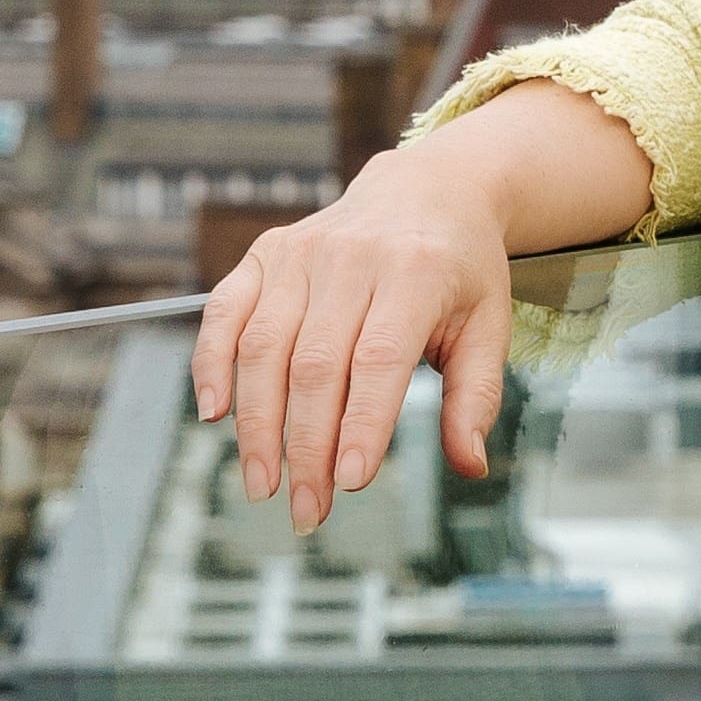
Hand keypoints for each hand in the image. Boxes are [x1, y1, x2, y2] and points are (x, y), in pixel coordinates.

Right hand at [190, 150, 518, 533]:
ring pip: (265, 347)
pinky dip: (211, 362)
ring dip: (257, 424)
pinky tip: (214, 413)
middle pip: (315, 364)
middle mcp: (352, 258)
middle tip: (306, 511)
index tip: (349, 482)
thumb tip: (469, 464)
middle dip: (305, 447)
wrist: (427, 189)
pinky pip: (226, 311)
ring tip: (263, 485)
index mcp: (416, 272)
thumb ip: (478, 396)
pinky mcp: (266, 254)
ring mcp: (302, 252)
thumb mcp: (489, 324)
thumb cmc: (460, 270)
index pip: (379, 358)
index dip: (360, 423)